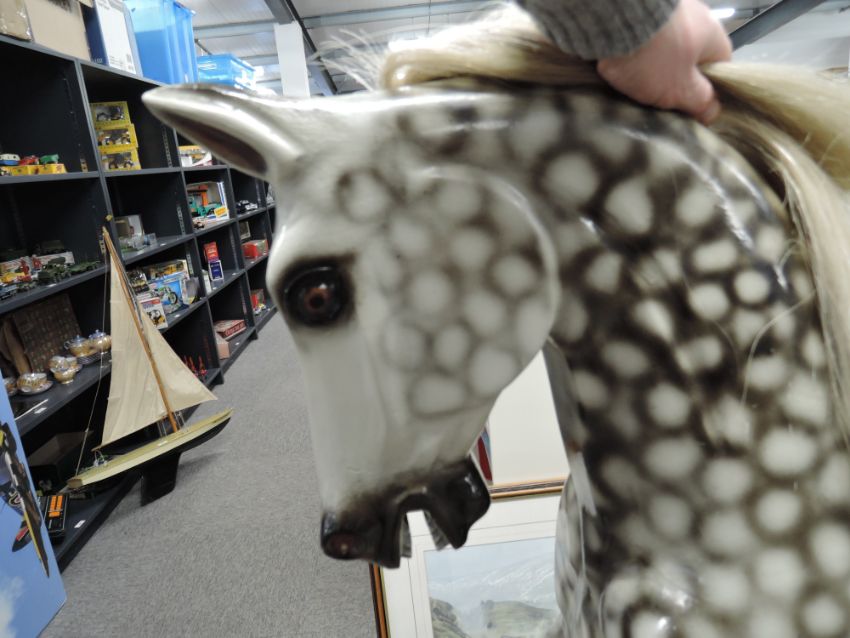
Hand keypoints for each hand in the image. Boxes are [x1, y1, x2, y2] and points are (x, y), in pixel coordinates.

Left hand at [596, 0, 731, 123]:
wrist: (615, 17)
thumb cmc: (656, 55)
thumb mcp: (682, 88)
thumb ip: (700, 100)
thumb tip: (713, 111)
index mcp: (714, 34)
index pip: (719, 67)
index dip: (704, 90)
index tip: (687, 106)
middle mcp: (696, 16)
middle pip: (689, 57)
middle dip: (673, 79)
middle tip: (656, 98)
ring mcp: (667, 10)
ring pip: (664, 48)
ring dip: (650, 66)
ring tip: (634, 84)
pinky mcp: (641, 10)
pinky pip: (641, 38)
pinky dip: (633, 52)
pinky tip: (620, 65)